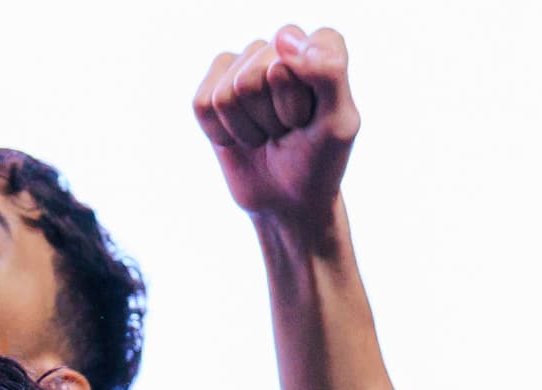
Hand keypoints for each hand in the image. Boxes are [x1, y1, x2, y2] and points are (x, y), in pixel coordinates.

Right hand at [194, 26, 358, 224]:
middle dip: (268, 118)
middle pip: (250, 79)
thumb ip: (328, 72)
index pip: (288, 60)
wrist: (290, 200)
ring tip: (267, 135)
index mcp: (320, 45)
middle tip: (287, 131)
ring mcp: (244, 64)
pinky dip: (220, 134)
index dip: (296, 103)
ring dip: (247, 129)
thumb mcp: (339, 124)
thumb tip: (282, 38)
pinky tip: (241, 137)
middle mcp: (281, 45)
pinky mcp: (214, 87)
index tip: (310, 120)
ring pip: (226, 96)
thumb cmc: (319, 161)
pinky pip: (203, 105)